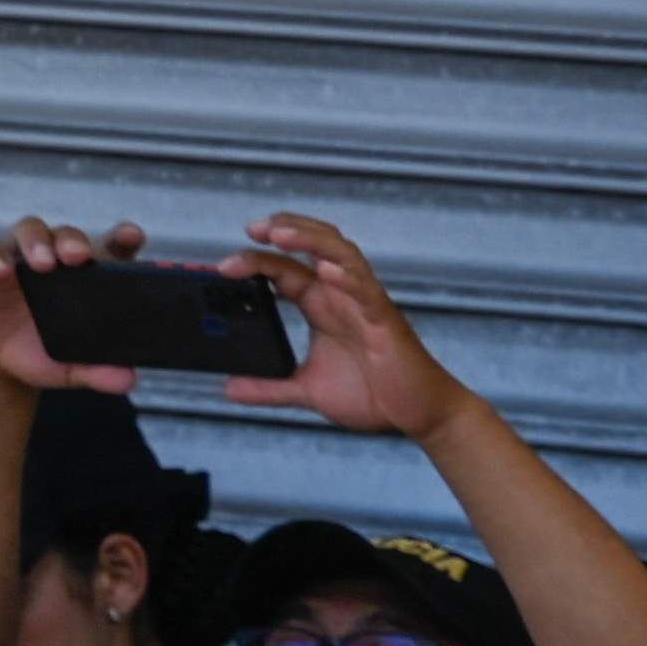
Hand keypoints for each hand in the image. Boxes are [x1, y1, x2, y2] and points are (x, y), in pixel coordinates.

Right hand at [0, 217, 140, 399]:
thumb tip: (127, 381)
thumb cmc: (40, 352)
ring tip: (44, 263)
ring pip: (30, 233)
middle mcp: (55, 260)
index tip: (132, 235)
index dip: (123, 238)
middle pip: (68, 236)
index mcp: (86, 279)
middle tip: (79, 256)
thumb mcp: (69, 368)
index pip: (110, 249)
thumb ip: (98, 372)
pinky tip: (1, 269)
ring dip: (38, 243)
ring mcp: (18, 258)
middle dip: (75, 241)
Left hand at [213, 214, 470, 443]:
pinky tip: (327, 270)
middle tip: (253, 228)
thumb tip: (230, 388)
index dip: (255, 260)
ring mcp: (366, 306)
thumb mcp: (310, 391)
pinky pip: (367, 292)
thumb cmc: (377, 397)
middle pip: (315, 245)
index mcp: (323, 306)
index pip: (285, 269)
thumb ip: (271, 388)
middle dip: (284, 229)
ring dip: (309, 239)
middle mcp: (343, 297)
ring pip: (341, 254)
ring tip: (279, 234)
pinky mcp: (386, 323)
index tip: (224, 267)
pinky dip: (348, 278)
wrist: (422, 417)